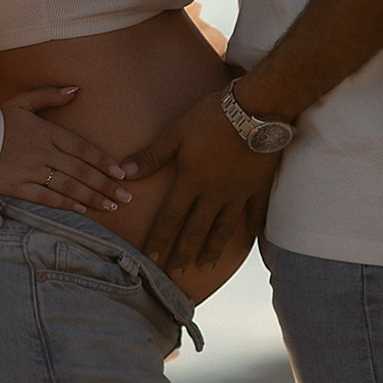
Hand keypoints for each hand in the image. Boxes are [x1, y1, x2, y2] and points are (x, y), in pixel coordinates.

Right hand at [0, 85, 132, 216]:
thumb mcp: (22, 102)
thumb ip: (50, 95)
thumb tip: (77, 90)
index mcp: (46, 132)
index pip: (83, 148)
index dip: (104, 161)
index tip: (121, 173)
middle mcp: (43, 152)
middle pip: (81, 171)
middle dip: (106, 185)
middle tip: (126, 197)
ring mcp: (30, 171)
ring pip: (68, 186)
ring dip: (92, 197)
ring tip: (111, 206)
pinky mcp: (17, 187)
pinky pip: (47, 198)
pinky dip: (66, 205)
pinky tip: (83, 210)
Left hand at [122, 89, 277, 272]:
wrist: (255, 109)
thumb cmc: (211, 117)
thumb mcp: (176, 133)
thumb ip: (151, 156)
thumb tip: (124, 174)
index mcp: (191, 181)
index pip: (170, 217)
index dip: (159, 239)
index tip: (151, 259)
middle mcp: (214, 194)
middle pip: (196, 230)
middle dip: (183, 253)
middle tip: (176, 274)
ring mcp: (238, 192)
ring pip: (224, 228)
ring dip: (214, 248)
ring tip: (207, 264)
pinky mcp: (259, 185)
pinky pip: (257, 212)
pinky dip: (255, 226)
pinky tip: (254, 237)